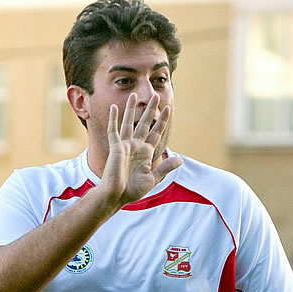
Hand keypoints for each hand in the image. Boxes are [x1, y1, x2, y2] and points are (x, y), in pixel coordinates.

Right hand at [98, 92, 182, 207]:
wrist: (117, 195)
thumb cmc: (132, 190)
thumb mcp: (152, 178)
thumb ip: (165, 168)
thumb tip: (180, 160)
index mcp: (146, 153)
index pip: (156, 133)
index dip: (162, 121)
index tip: (168, 109)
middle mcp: (136, 146)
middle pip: (144, 123)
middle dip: (150, 110)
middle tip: (156, 97)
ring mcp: (125, 146)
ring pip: (128, 122)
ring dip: (131, 109)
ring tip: (134, 95)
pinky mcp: (115, 148)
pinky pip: (113, 131)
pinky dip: (113, 119)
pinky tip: (113, 107)